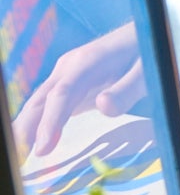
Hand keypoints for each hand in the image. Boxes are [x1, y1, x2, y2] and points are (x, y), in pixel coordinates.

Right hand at [13, 24, 142, 158]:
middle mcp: (69, 67)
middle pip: (41, 100)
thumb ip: (127, 89)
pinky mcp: (66, 85)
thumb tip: (102, 106)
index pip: (62, 94)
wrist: (141, 32)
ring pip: (39, 104)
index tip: (42, 149)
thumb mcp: (147, 70)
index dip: (50, 122)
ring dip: (25, 130)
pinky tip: (28, 145)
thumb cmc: (146, 52)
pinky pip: (47, 107)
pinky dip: (35, 126)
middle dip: (25, 130)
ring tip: (18, 159)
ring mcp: (64, 75)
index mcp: (87, 61)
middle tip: (18, 161)